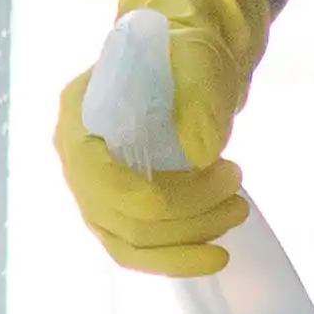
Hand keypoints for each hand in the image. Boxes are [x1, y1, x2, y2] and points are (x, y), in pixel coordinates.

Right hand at [48, 0, 270, 277]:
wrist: (185, 67)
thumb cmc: (185, 54)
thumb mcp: (194, 57)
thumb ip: (195, 93)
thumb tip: (200, 151)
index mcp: (79, 111)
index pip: (90, 167)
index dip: (129, 190)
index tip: (178, 190)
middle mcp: (75, 158)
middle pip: (117, 211)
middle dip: (185, 208)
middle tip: (237, 178)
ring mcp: (94, 192)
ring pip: (130, 240)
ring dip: (189, 235)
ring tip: (239, 208)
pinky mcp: (118, 215)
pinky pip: (139, 252)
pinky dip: (178, 259)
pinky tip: (217, 256)